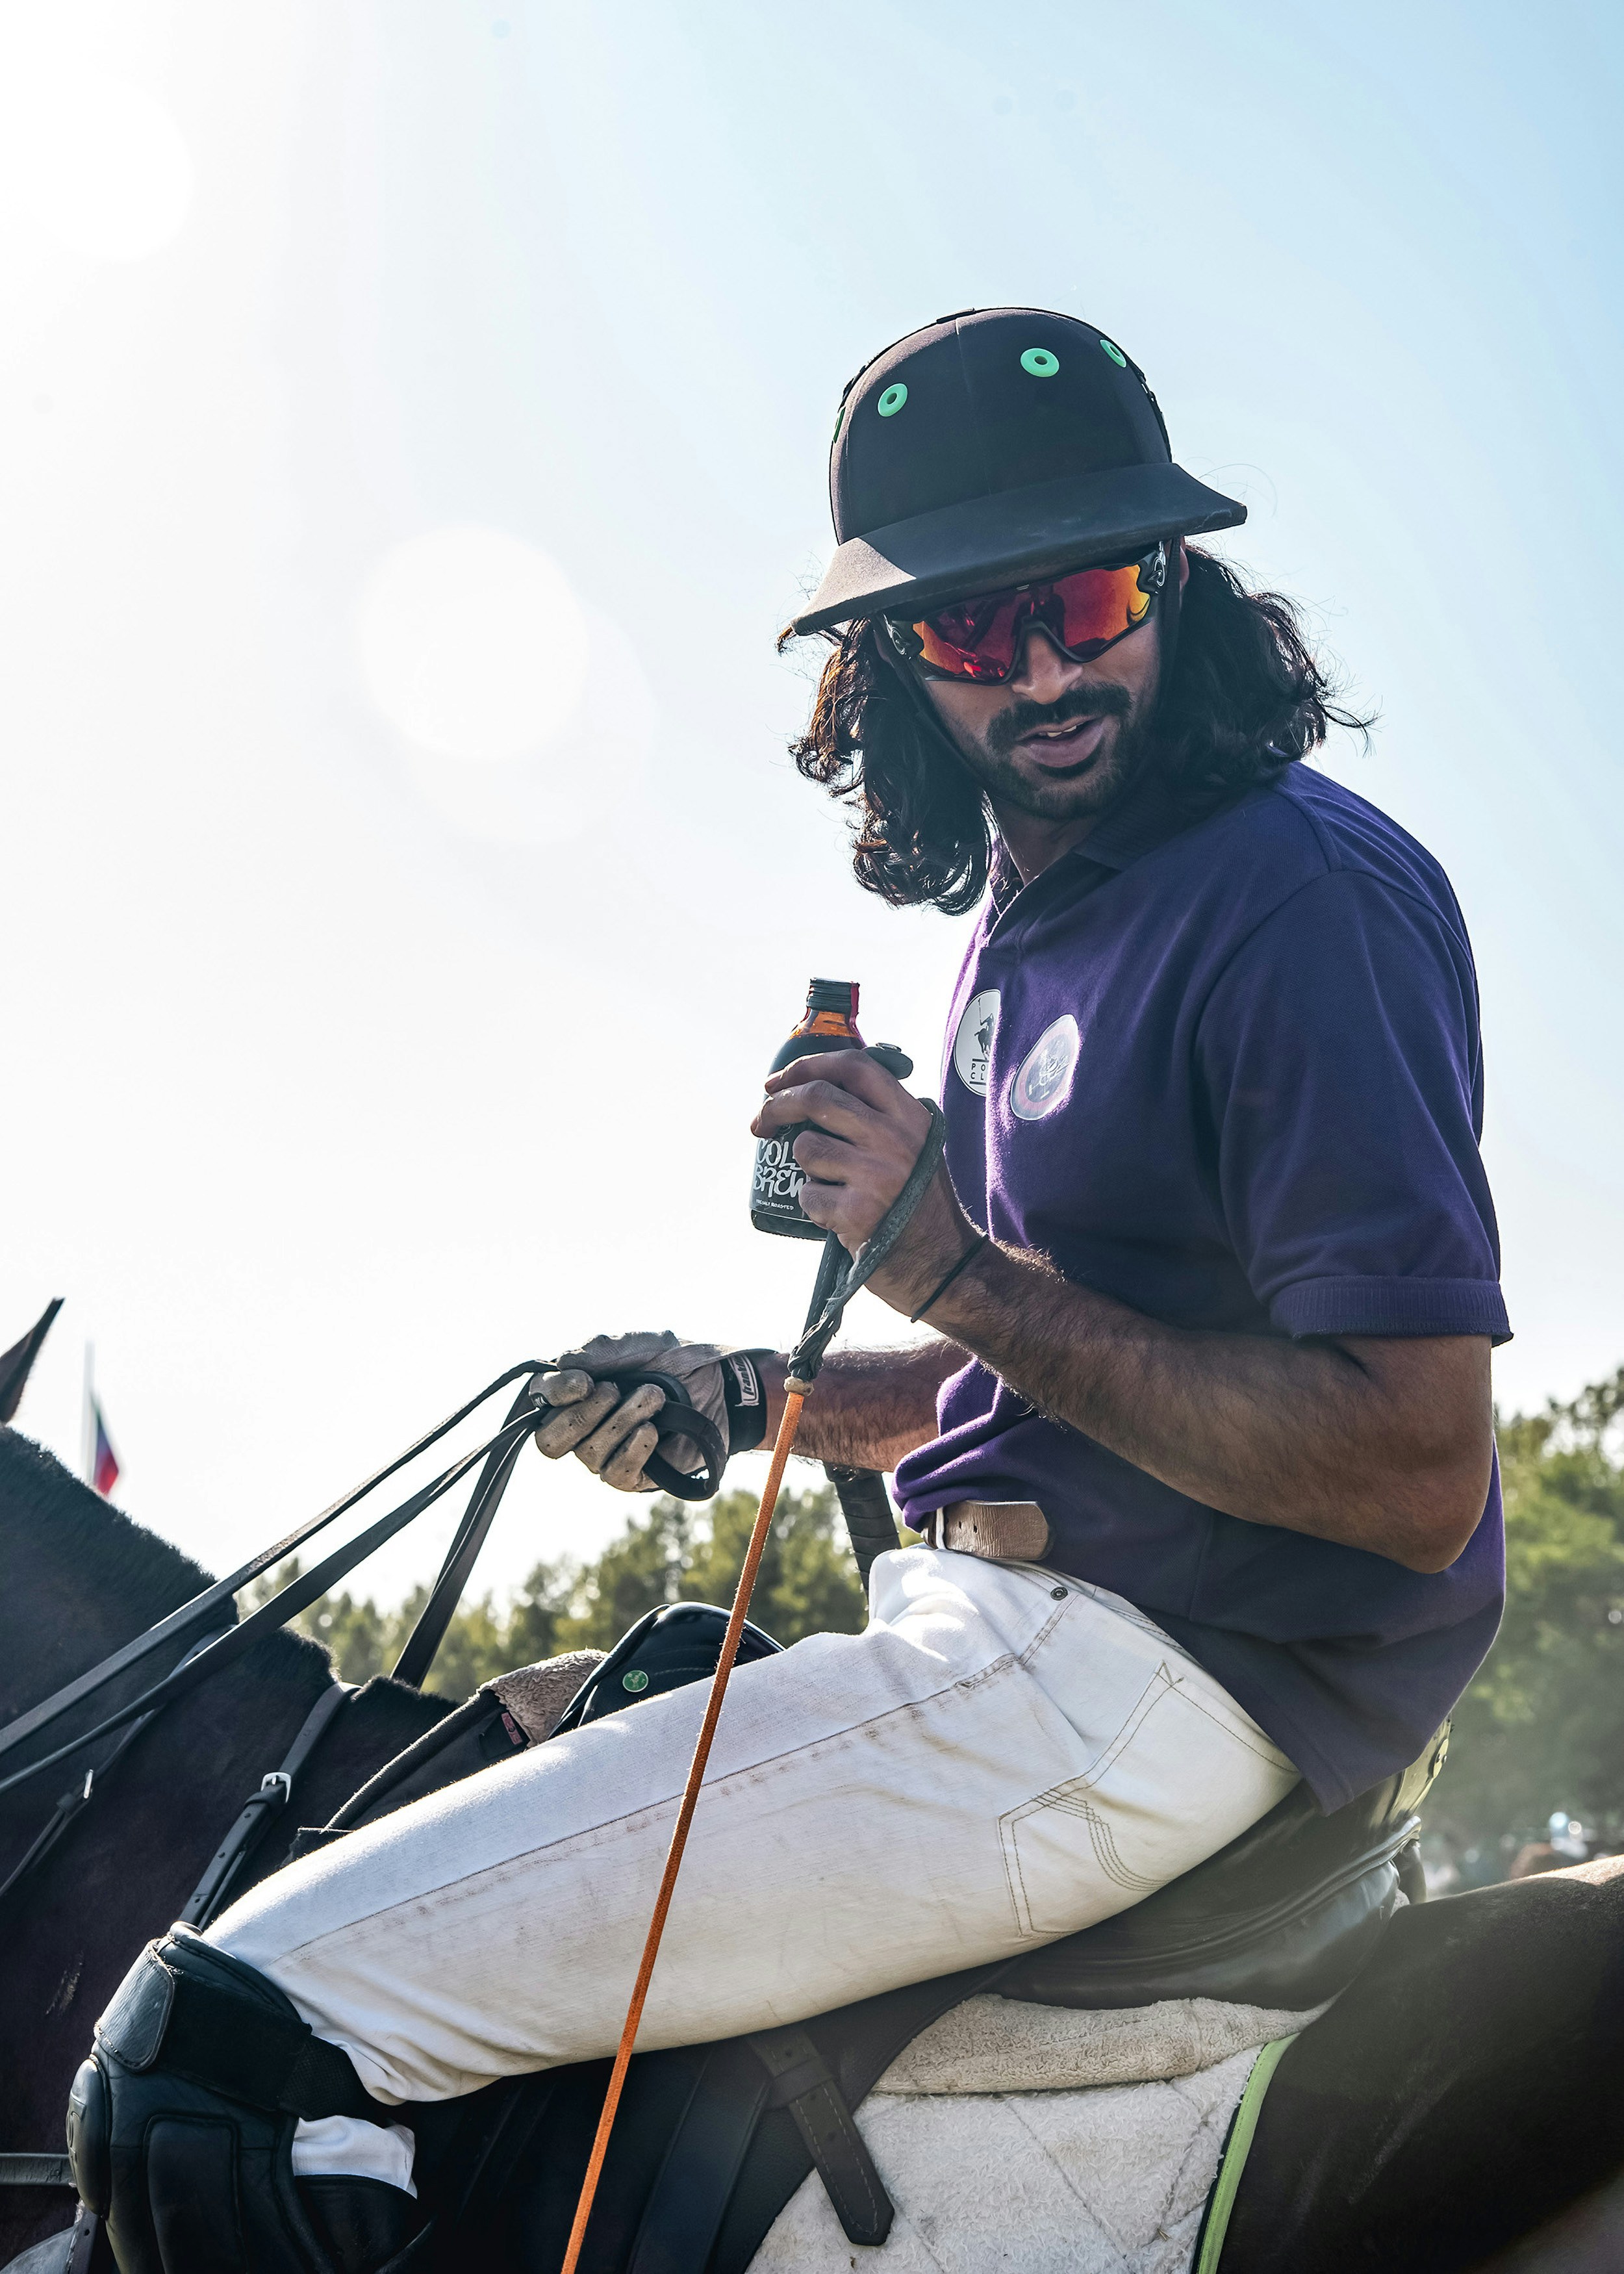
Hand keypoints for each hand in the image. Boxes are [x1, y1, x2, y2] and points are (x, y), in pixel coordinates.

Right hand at [530, 1331, 743, 1492]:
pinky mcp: (631, 1475)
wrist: (720, 1387)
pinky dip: (632, 1448)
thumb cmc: (675, 1363)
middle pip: (550, 1440)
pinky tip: (652, 1431)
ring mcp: (604, 1454)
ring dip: (623, 1420)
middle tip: (613, 1391)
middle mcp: (582, 1426)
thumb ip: (603, 1349)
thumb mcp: (642, 1345)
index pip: (541, 1399)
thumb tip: (562, 1362)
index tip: (584, 1381)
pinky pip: (615, 1473)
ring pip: (589, 1452)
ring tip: (655, 1396)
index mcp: (575, 1391)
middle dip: (580, 1416)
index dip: (555, 1393)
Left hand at [749, 1053, 979, 1316]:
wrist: (943, 1264)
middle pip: (817, 1098)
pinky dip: (812, 1205)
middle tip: (761, 1121)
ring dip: (805, 1166)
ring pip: (806, 1147)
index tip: (777, 1081)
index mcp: (909, 1116)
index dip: (808, 1065)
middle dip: (777, 1106)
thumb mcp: (916, 1146)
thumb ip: (880, 1117)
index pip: (854, 1067)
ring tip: (829, 1183)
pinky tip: (836, 1215)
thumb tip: (814, 1091)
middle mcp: (894, 1138)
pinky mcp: (857, 1211)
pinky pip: (807, 1194)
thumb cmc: (920, 1204)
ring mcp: (876, 1174)